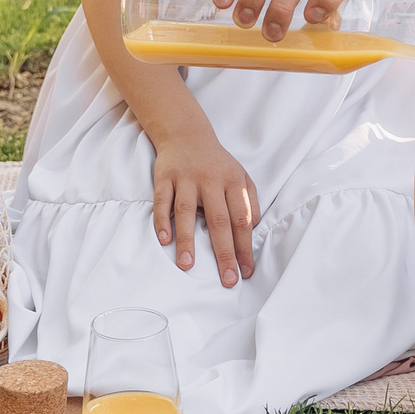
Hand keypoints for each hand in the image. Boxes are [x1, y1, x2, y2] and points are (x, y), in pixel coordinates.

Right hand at [151, 130, 259, 285]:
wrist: (186, 134)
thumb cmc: (217, 164)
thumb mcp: (241, 177)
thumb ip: (249, 202)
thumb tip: (252, 231)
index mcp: (233, 182)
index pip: (242, 219)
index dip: (245, 247)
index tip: (245, 271)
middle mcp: (211, 180)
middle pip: (219, 220)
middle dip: (224, 252)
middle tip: (227, 280)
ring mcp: (186, 178)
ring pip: (187, 211)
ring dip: (187, 239)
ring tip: (187, 265)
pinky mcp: (165, 177)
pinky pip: (162, 200)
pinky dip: (162, 220)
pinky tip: (164, 239)